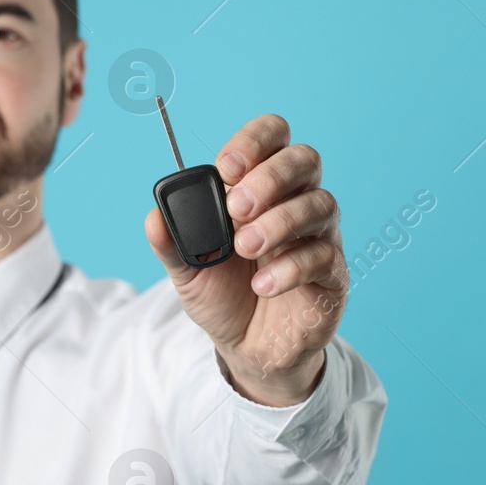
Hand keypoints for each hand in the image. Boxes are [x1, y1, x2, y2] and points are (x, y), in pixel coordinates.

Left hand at [143, 114, 346, 405]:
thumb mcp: (187, 271)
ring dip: (278, 222)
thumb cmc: (224, 296)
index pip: (273, 137)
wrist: (247, 347)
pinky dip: (290, 267)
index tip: (226, 168)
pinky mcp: (332, 272)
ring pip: (320, 203)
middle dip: (270, 177)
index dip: (254, 141)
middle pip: (304, 159)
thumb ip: (171, 243)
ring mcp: (318, 235)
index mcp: (259, 188)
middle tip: (237, 209)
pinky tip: (262, 285)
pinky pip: (324, 255)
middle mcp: (294, 202)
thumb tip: (153, 217)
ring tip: (245, 248)